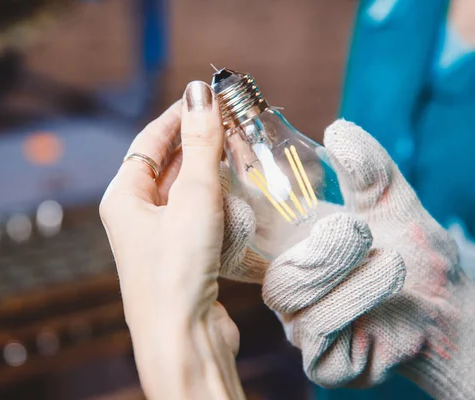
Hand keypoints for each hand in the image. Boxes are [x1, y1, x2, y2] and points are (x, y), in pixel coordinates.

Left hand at [100, 81, 244, 399]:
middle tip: (231, 122)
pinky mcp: (181, 256)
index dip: (177, 116)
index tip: (206, 98)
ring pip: (183, 191)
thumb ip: (199, 145)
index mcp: (122, 197)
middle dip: (196, 142)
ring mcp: (157, 238)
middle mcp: (135, 216)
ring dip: (209, 171)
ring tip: (239, 151)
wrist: (184, 339)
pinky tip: (238, 192)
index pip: (148, 141)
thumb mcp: (192, 198)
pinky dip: (216, 199)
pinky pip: (196, 215)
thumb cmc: (177, 269)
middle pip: (165, 165)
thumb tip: (199, 93)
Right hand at [220, 120, 474, 399]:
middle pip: (253, 262)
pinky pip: (318, 326)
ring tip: (386, 256)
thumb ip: (366, 169)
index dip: (228, 214)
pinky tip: (390, 280)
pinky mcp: (321, 359)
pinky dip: (358, 295)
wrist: (452, 312)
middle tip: (352, 227)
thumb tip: (337, 130)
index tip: (235, 191)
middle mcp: (287, 286)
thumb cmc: (416, 256)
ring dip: (339, 267)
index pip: (240, 232)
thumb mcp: (391, 202)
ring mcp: (300, 324)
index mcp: (290, 248)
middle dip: (307, 244)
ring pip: (289, 292)